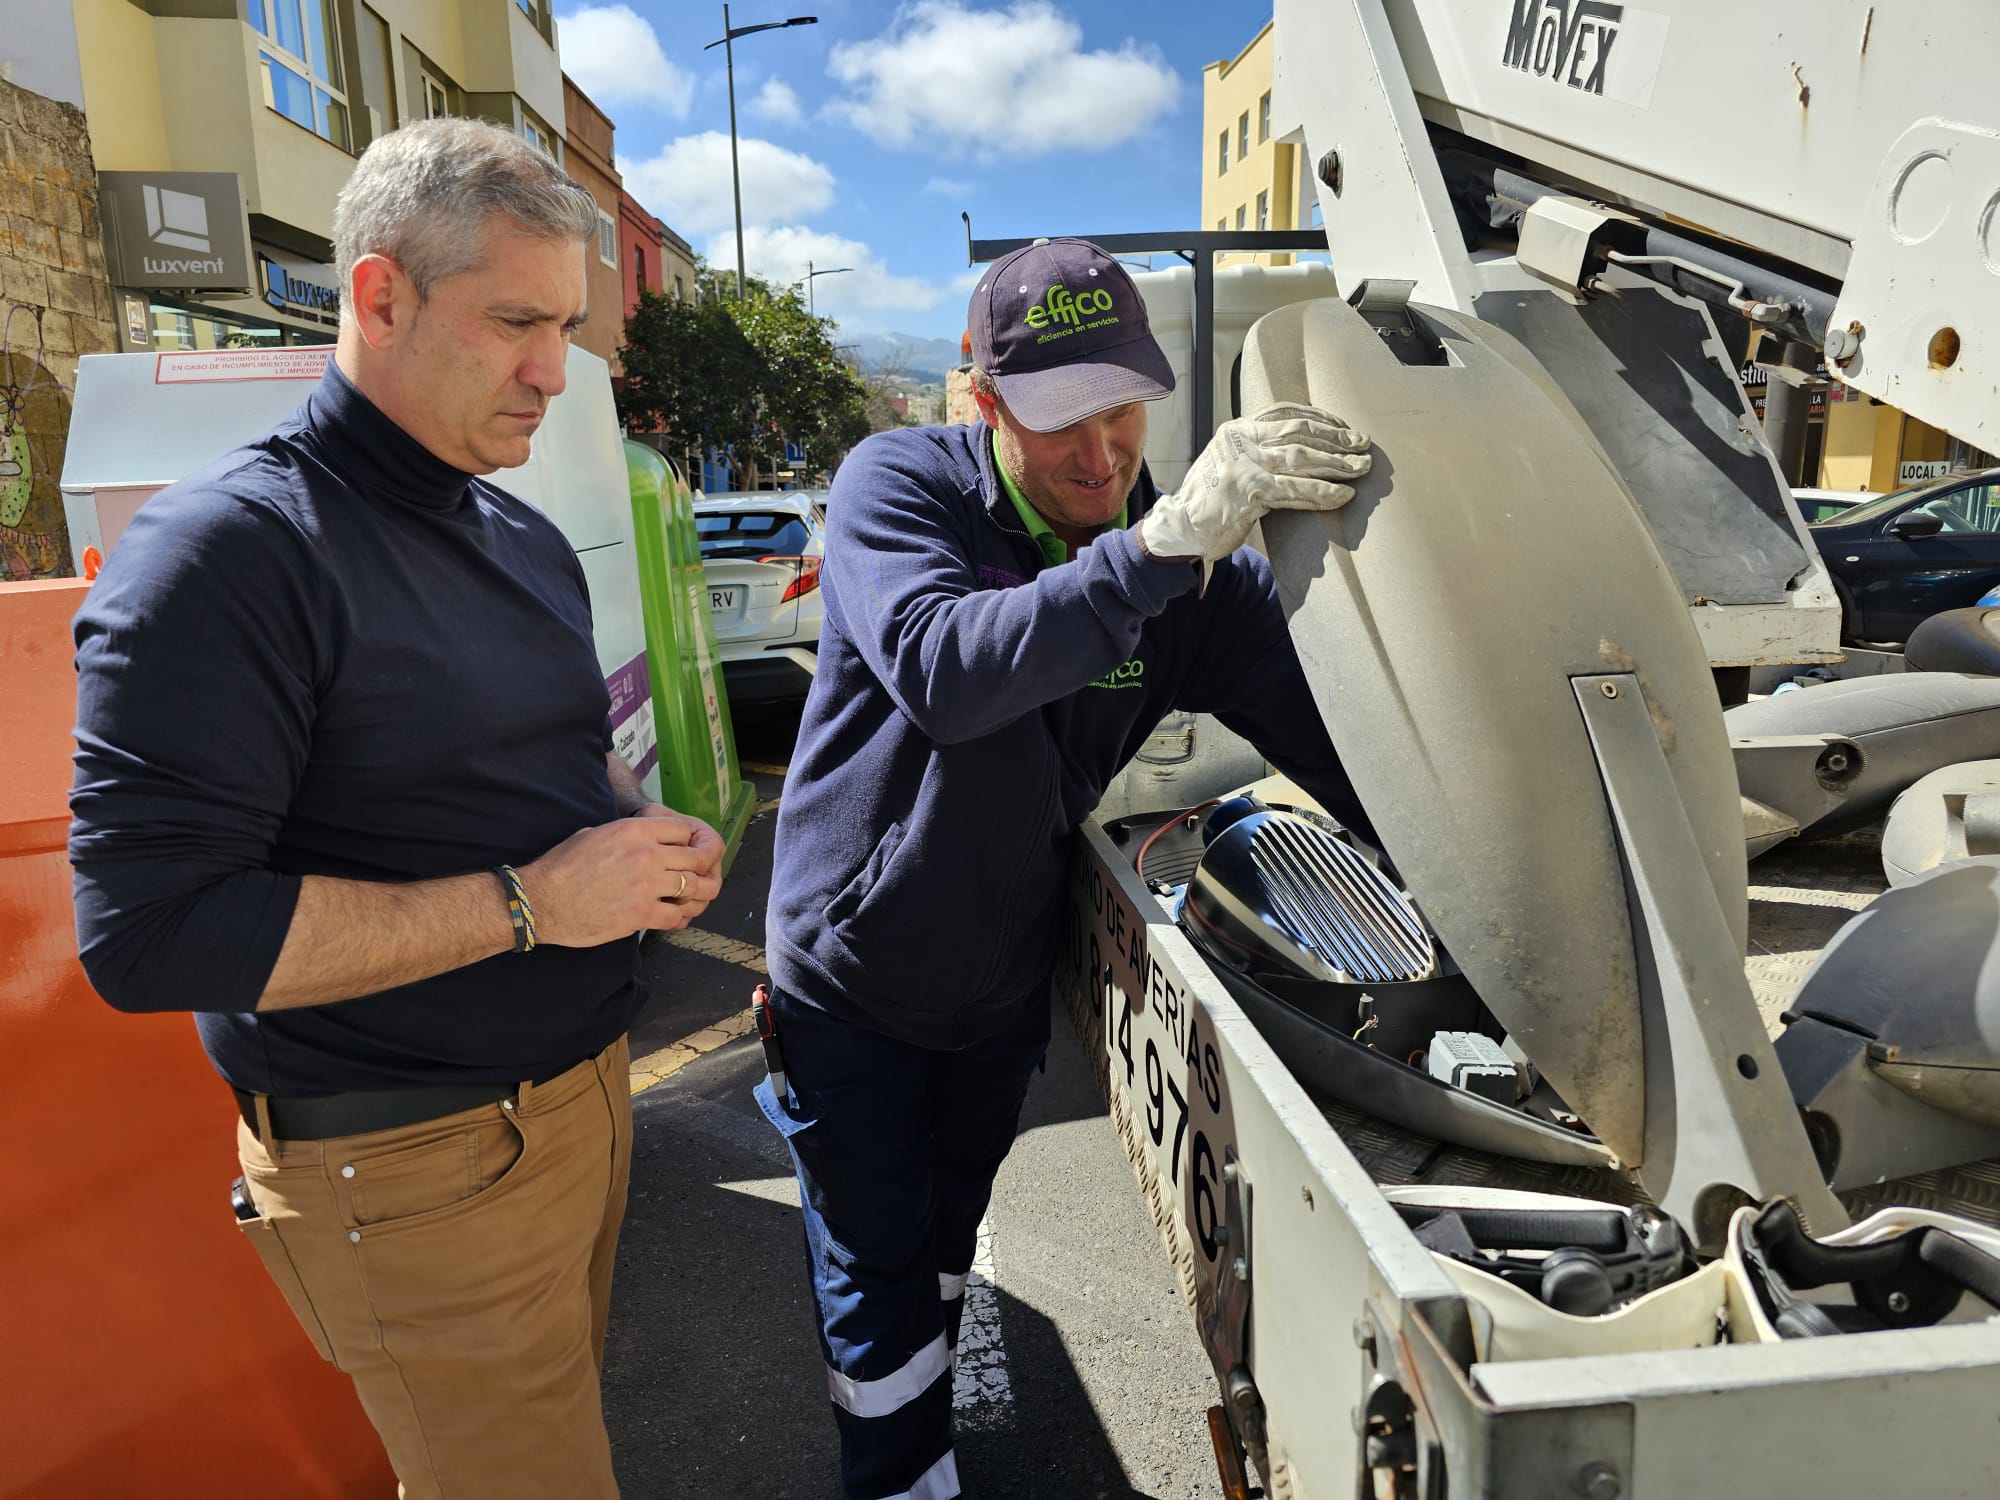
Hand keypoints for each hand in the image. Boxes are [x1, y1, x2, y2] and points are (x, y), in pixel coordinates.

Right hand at [519, 810, 725, 946]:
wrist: (542, 901)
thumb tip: (646, 838)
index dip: (687, 841)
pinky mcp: (640, 915)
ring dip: (695, 894)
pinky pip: (676, 916)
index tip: (685, 851)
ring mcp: (646, 885)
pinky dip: (680, 918)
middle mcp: (646, 854)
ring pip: (693, 887)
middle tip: (698, 877)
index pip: (682, 830)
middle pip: (695, 857)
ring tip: (692, 899)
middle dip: (701, 867)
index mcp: (634, 830)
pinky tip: (675, 917)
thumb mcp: (595, 833)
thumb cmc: (563, 866)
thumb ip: (627, 833)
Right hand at [1136, 403, 1370, 585]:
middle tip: (1364, 445)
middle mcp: (1241, 441)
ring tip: (1362, 468)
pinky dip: (1323, 492)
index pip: (1286, 412)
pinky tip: (1343, 495)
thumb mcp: (1228, 463)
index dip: (1320, 417)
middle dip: (1337, 438)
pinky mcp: (1250, 492)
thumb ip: (1255, 451)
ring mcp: (1245, 465)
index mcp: (1237, 429)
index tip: (1344, 426)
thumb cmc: (1208, 501)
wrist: (1180, 529)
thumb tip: (1295, 449)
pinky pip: (1295, 490)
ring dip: (1337, 463)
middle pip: (1299, 431)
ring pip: (1302, 458)